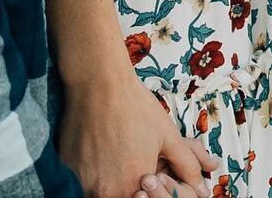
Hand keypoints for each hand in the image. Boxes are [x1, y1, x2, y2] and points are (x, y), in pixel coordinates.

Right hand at [59, 74, 216, 197]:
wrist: (99, 85)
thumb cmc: (135, 108)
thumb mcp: (167, 135)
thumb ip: (186, 164)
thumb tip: (203, 186)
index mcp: (136, 185)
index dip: (150, 193)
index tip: (148, 178)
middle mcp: (108, 192)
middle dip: (130, 189)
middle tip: (129, 165)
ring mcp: (84, 185)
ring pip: (102, 194)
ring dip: (110, 184)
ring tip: (114, 160)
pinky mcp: (68, 174)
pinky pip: (81, 186)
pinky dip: (91, 178)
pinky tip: (98, 157)